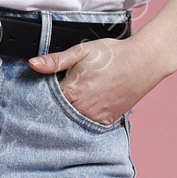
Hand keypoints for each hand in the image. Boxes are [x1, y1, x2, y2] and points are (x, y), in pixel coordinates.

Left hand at [28, 32, 173, 124]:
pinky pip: (88, 126)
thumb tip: (33, 64)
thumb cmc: (114, 55)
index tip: (40, 92)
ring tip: (75, 100)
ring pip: (72, 122)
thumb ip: (55, 60)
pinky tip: (85, 108)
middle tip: (60, 95)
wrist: (143, 62)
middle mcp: (82, 108)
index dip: (42, 96)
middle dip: (54, 107)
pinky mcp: (106, 121)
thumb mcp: (81, 51)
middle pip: (57, 114)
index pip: (46, 100)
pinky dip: (83, 120)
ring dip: (68, 115)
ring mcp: (95, 117)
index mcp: (72, 91)